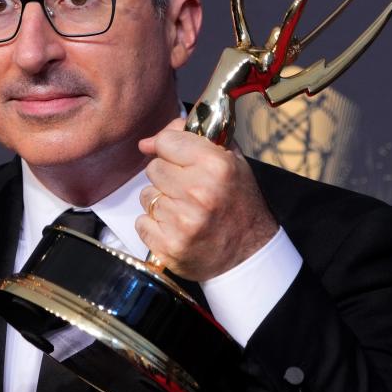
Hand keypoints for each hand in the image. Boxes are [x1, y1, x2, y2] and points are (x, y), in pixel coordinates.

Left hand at [135, 117, 278, 280]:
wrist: (249, 254)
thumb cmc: (238, 202)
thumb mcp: (229, 159)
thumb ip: (190, 137)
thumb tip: (146, 143)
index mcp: (216, 165)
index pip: (165, 141)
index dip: (171, 149)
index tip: (180, 159)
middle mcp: (199, 192)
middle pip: (153, 168)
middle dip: (167, 177)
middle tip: (189, 190)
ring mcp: (183, 221)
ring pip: (147, 196)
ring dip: (161, 202)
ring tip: (186, 210)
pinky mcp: (169, 245)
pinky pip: (142, 223)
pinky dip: (155, 226)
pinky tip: (177, 228)